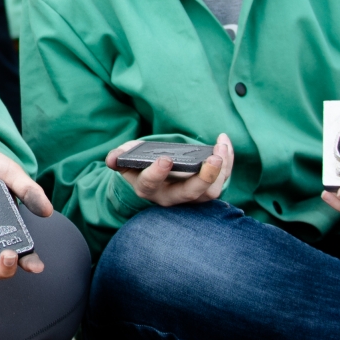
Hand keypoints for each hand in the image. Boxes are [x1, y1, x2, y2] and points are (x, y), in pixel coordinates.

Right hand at [110, 134, 233, 206]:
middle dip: (204, 177)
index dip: (156, 174)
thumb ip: (119, 158)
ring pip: (211, 192)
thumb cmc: (140, 166)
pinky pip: (221, 180)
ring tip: (221, 147)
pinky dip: (227, 162)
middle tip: (213, 158)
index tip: (164, 159)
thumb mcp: (126, 160)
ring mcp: (190, 195)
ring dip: (221, 170)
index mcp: (147, 188)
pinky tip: (224, 142)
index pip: (150, 185)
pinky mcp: (206, 189)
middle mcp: (170, 197)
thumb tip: (112, 159)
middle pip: (190, 193)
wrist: (154, 178)